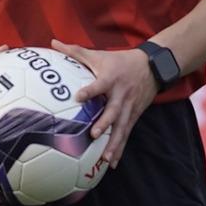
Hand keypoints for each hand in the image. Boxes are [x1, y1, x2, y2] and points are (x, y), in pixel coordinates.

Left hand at [54, 41, 156, 169]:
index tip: (78, 96)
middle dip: (105, 123)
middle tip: (94, 134)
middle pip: (114, 110)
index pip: (100, 84)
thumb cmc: (119, 61)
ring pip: (122, 127)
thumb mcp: (99, 55)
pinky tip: (111, 163)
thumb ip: (75, 51)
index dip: (90, 90)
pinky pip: (126, 134)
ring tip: (105, 158)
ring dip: (114, 143)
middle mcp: (121, 95)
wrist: (152, 67)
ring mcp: (129, 108)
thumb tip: (53, 42)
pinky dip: (120, 149)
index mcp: (111, 78)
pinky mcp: (133, 117)